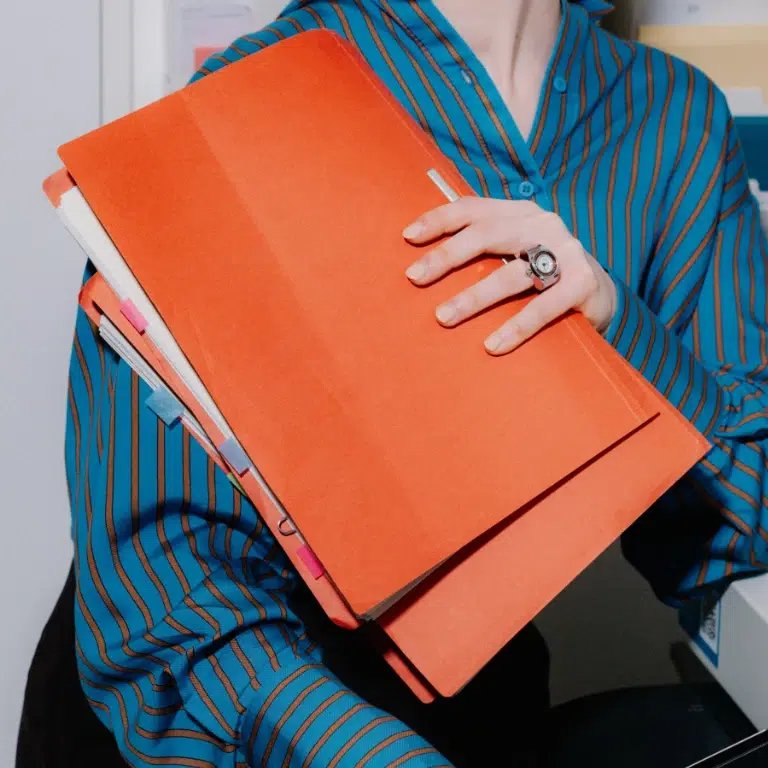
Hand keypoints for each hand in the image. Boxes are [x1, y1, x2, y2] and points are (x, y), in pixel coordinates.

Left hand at [403, 198, 617, 354]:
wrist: (600, 291)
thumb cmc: (543, 271)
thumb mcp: (515, 249)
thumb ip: (484, 247)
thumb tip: (427, 262)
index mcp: (520, 212)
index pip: (474, 208)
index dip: (440, 219)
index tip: (408, 236)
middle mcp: (542, 225)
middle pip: (487, 235)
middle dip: (447, 257)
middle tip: (415, 277)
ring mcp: (565, 252)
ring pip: (511, 275)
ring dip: (473, 298)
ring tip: (443, 317)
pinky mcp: (582, 284)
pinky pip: (542, 308)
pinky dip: (516, 327)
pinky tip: (493, 346)